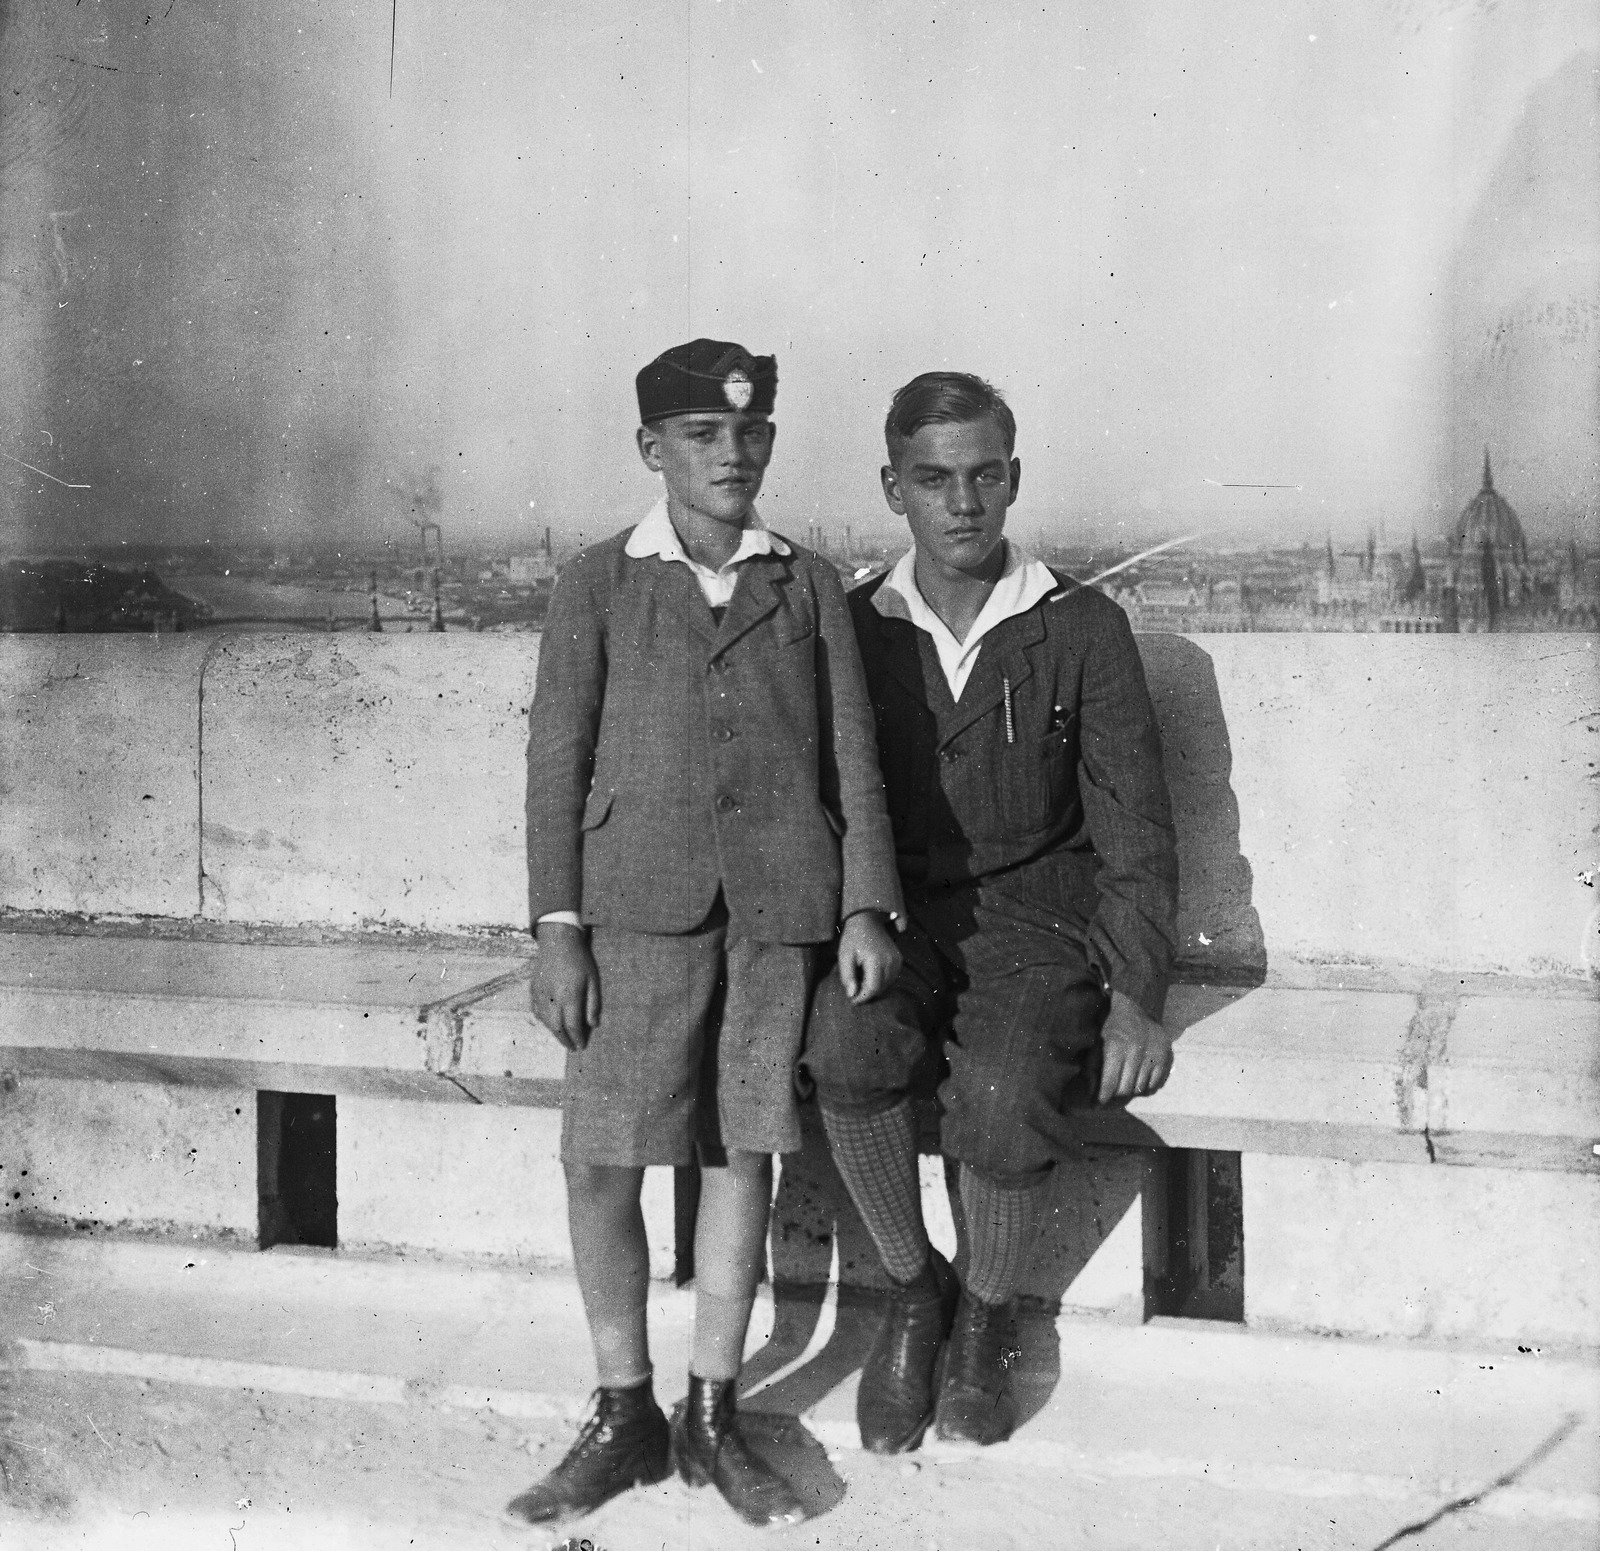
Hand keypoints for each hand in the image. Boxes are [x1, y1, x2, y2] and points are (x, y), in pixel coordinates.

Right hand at [531, 921, 601, 1049]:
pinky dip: (543, 1020)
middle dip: (564, 1040)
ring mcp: (540, 994)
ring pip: (545, 1021)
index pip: (572, 1025)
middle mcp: (552, 997)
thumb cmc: (579, 959)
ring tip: (563, 1037)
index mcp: (569, 995)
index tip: (581, 1047)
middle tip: (572, 1047)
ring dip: (554, 1032)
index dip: (577, 1038)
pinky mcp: (533, 989)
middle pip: (556, 1027)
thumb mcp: (593, 980)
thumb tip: (594, 1024)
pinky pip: (536, 1011)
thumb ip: (593, 1003)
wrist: (557, 941)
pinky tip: (550, 1022)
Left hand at [836, 911, 901, 1004]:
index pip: (872, 989)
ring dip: (874, 988)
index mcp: (876, 960)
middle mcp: (890, 961)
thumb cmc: (853, 938)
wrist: (867, 920)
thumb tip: (852, 995)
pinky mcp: (899, 960)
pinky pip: (891, 978)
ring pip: (887, 985)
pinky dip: (881, 982)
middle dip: (867, 994)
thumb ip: (847, 976)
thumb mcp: (844, 956)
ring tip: (861, 980)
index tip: (852, 1001)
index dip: (862, 998)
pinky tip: (870, 975)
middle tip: (854, 990)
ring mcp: (897, 960)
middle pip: (880, 989)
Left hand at [1094, 990, 1172, 1104]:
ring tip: (1120, 1088)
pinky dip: (1145, 1088)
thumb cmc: (1104, 1027)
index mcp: (1115, 1047)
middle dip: (1114, 1098)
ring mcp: (1152, 1052)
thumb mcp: (1093, 1044)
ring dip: (1129, 1092)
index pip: (1109, 1085)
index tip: (1096, 1105)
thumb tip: (1090, 1094)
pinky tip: (1136, 1081)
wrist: (1128, 1006)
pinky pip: (1155, 1084)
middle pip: (1125, 1090)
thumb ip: (1091, 1068)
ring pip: (1140, 1089)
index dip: (1101, 1099)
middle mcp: (1135, 1050)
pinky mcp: (1164, 1054)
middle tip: (1108, 1100)